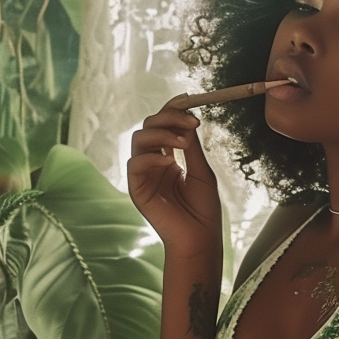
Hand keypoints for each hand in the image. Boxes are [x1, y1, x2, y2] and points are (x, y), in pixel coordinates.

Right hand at [127, 103, 221, 256]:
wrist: (200, 238)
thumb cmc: (204, 209)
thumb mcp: (202, 171)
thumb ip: (191, 146)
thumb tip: (186, 119)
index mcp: (168, 158)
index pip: (163, 125)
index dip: (172, 109)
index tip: (189, 100)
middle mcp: (153, 163)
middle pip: (149, 126)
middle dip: (168, 118)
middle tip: (190, 123)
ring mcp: (143, 175)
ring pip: (139, 139)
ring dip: (161, 135)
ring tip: (183, 142)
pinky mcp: (136, 189)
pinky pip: (134, 163)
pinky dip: (151, 157)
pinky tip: (170, 162)